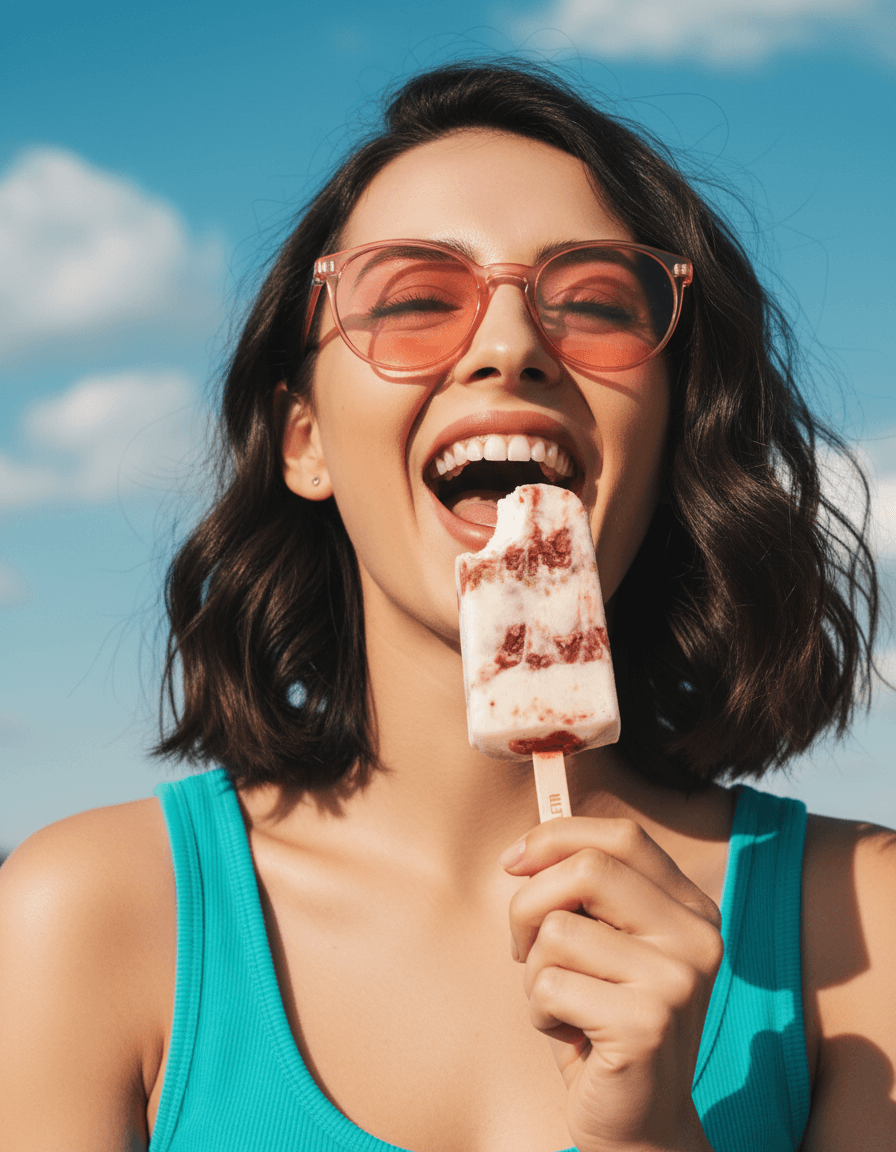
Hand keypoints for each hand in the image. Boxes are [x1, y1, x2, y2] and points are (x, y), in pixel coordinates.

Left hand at [501, 817, 722, 1151]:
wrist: (639, 1125)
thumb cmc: (602, 1022)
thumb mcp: (599, 944)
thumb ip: (581, 893)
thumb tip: (526, 850)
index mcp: (690, 909)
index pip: (623, 837)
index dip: (557, 837)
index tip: (513, 862)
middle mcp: (696, 937)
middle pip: (587, 869)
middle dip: (529, 904)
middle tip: (525, 946)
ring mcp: (677, 980)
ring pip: (558, 931)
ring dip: (535, 971)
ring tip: (563, 1004)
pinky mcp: (647, 1024)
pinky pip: (550, 986)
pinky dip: (539, 1012)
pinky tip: (568, 1035)